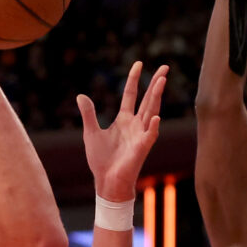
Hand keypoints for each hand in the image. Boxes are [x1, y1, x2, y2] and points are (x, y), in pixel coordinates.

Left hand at [79, 61, 166, 201]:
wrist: (106, 182)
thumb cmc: (101, 160)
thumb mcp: (91, 133)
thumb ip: (89, 114)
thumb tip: (81, 95)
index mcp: (124, 120)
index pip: (131, 94)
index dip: (134, 79)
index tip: (139, 64)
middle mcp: (135, 125)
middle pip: (148, 99)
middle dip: (156, 83)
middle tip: (165, 67)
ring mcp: (140, 135)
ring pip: (151, 111)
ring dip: (157, 97)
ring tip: (162, 81)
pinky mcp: (141, 148)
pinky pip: (149, 135)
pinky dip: (152, 127)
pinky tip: (155, 117)